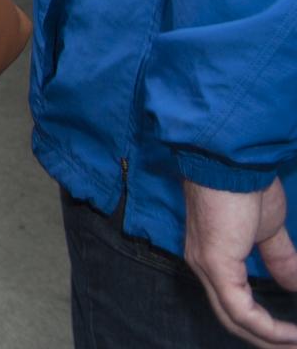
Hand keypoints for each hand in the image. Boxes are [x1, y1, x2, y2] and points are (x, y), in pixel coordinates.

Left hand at [184, 179, 296, 346]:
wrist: (232, 162)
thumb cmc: (245, 187)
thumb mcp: (269, 231)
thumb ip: (280, 260)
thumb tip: (296, 287)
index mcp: (213, 259)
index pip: (233, 305)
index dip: (262, 326)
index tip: (291, 337)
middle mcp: (203, 267)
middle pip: (233, 319)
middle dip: (267, 341)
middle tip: (295, 348)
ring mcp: (206, 268)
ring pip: (235, 320)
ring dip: (270, 340)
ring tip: (296, 347)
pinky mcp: (216, 265)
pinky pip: (240, 310)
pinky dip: (267, 328)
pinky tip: (290, 336)